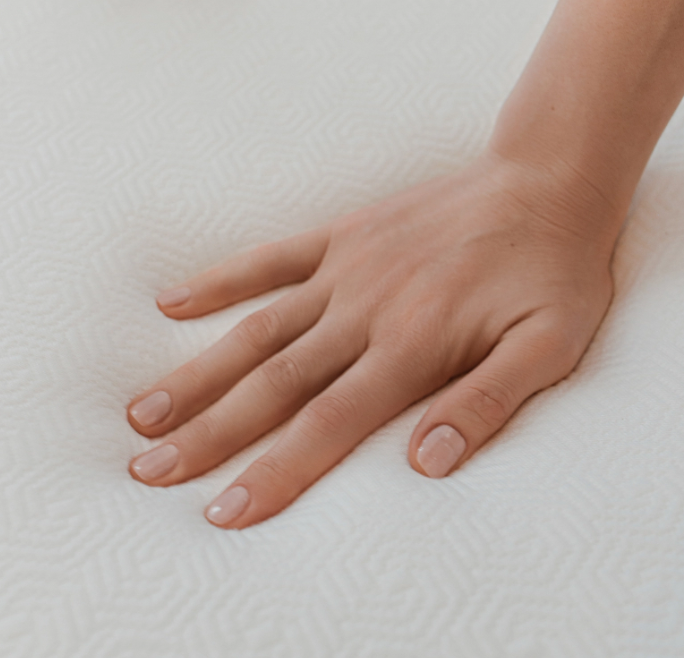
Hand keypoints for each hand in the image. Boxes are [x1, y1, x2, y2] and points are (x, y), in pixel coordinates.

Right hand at [126, 152, 615, 528]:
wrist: (545, 184)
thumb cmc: (552, 271)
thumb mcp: (548, 347)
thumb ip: (484, 403)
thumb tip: (424, 464)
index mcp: (413, 345)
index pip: (329, 424)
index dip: (274, 471)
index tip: (223, 510)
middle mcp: (365, 310)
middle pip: (273, 383)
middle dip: (210, 433)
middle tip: (149, 469)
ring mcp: (346, 269)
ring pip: (257, 329)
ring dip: (198, 373)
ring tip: (143, 410)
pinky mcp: (342, 235)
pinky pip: (270, 259)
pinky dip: (220, 281)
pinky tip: (171, 303)